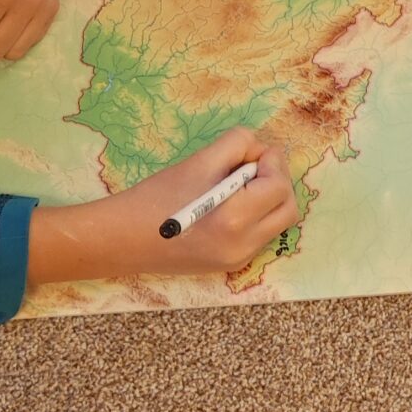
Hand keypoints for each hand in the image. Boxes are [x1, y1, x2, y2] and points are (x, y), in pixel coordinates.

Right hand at [26, 128, 300, 289]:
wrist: (123, 238)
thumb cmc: (157, 195)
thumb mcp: (199, 161)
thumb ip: (237, 146)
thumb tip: (262, 151)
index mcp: (235, 219)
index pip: (279, 186)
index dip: (273, 163)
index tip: (255, 153)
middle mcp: (243, 246)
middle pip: (288, 209)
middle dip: (278, 182)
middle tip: (253, 167)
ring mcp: (238, 260)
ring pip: (276, 224)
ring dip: (268, 200)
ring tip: (239, 185)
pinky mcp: (230, 265)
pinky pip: (260, 236)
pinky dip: (256, 217)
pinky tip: (230, 205)